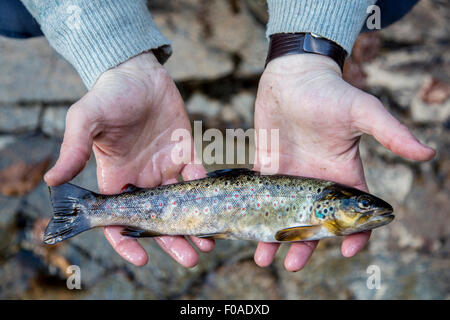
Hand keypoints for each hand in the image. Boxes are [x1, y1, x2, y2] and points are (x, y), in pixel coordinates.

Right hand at [44, 52, 213, 266]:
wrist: (137, 73)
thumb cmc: (108, 95)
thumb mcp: (86, 119)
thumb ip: (74, 149)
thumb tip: (51, 181)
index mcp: (116, 178)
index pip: (119, 220)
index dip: (127, 241)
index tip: (142, 259)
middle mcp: (142, 179)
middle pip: (157, 219)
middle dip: (172, 240)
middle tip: (190, 258)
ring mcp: (165, 167)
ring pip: (181, 203)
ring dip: (194, 223)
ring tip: (208, 243)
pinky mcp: (185, 152)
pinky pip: (198, 175)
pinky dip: (206, 190)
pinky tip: (215, 203)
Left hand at [253, 54, 434, 270]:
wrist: (293, 76)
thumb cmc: (330, 92)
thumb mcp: (363, 111)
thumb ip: (391, 133)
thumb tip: (429, 153)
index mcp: (342, 175)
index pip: (352, 214)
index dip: (353, 235)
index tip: (347, 251)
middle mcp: (316, 182)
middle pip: (313, 223)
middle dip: (305, 245)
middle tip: (292, 264)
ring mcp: (291, 178)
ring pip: (284, 216)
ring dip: (275, 238)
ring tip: (264, 259)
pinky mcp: (267, 169)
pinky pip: (260, 198)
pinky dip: (254, 216)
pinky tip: (245, 231)